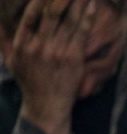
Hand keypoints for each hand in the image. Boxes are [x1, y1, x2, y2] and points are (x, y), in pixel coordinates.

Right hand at [1, 0, 96, 133]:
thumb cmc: (29, 81)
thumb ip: (3, 37)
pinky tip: (92, 5)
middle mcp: (39, 46)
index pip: (30, 14)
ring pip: (68, 20)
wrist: (46, 104)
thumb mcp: (10, 59)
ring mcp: (57, 52)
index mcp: (22, 44)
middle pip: (51, 13)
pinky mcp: (74, 58)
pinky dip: (87, 17)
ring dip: (76, 2)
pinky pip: (81, 33)